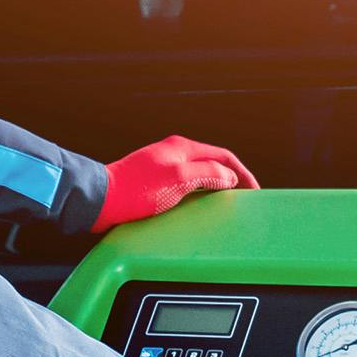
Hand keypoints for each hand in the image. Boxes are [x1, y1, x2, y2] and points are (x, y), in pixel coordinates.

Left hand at [92, 137, 259, 232]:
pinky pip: (187, 186)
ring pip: (201, 175)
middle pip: (213, 164)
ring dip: (217, 188)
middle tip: (244, 199)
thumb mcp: (180, 178)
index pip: (224, 155)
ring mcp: (164, 167)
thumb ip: (209, 174)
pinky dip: (200, 194)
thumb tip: (230, 177)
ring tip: (226, 205)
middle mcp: (175, 154)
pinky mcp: (155, 182)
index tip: (255, 192)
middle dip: (232, 179)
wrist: (102, 200)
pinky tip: (199, 208)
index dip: (243, 173)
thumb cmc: (137, 189)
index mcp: (183, 148)